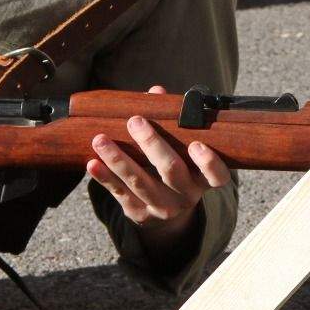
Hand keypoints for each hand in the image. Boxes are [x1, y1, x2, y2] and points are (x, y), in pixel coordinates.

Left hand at [86, 85, 232, 249]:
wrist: (166, 217)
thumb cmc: (176, 167)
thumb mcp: (182, 151)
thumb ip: (171, 121)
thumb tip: (155, 92)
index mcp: (202, 179)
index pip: (216, 176)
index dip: (209, 163)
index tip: (196, 145)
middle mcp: (185, 195)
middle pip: (171, 171)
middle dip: (152, 145)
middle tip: (135, 122)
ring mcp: (162, 207)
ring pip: (139, 182)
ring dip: (118, 159)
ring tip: (100, 139)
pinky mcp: (139, 213)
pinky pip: (120, 194)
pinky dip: (105, 178)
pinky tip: (92, 163)